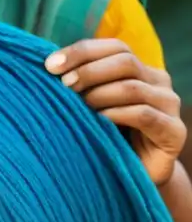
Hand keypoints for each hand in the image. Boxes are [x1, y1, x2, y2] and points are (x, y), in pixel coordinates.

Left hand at [45, 39, 185, 184]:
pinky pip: (143, 114)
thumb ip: (77, 83)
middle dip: (88, 70)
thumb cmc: (103, 134)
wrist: (132, 175)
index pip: (114, 46)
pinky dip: (115, 115)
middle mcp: (158, 81)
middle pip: (125, 60)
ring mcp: (169, 104)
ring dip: (99, 94)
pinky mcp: (174, 131)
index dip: (82, 51)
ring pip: (132, 87)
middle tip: (63, 85)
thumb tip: (47, 65)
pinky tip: (97, 121)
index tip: (50, 65)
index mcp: (138, 69)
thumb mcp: (88, 104)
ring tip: (77, 106)